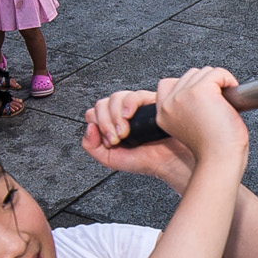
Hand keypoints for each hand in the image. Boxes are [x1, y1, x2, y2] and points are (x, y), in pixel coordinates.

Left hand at [82, 87, 196, 182]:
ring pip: (115, 98)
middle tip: (117, 138)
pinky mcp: (150, 101)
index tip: (110, 140)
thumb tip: (89, 127)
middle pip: (102, 104)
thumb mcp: (109, 159)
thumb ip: (91, 146)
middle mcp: (122, 113)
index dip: (98, 125)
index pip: (94, 113)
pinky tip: (131, 116)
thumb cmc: (146, 161)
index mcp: (111, 124)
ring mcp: (136, 106)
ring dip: (116, 116)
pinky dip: (128, 104)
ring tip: (126, 132)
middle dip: (105, 123)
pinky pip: (133, 95)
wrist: (168, 162)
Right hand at [153, 67, 248, 165]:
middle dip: (208, 86)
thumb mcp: (191, 129)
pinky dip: (229, 81)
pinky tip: (230, 101)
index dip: (191, 89)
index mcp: (164, 113)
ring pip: (204, 72)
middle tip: (217, 108)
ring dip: (219, 84)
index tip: (204, 105)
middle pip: (191, 75)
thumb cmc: (214, 152)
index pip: (170, 84)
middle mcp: (169, 103)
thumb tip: (204, 89)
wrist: (220, 161)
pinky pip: (218, 73)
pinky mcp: (200, 91)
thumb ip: (188, 109)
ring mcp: (183, 95)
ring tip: (223, 106)